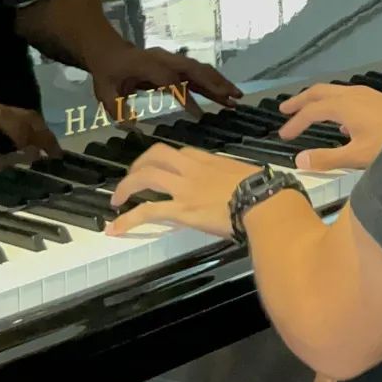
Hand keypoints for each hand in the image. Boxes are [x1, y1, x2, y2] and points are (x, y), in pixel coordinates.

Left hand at [87, 44, 240, 115]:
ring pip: (199, 69)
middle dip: (214, 83)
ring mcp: (171, 61)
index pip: (169, 79)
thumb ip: (117, 108)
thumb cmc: (107, 73)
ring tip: (237, 97)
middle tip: (233, 98)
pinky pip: (197, 74)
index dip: (184, 96)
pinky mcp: (176, 66)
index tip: (199, 115)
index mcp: (146, 64)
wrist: (109, 51)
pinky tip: (225, 95)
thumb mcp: (103, 92)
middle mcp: (163, 59)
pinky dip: (212, 83)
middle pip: (193, 69)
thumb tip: (132, 127)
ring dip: (219, 83)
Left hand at [108, 143, 260, 238]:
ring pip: (145, 178)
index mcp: (209, 160)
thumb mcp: (246, 175)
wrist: (266, 202)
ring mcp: (184, 188)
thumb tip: (238, 187)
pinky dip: (128, 219)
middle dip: (138, 166)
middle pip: (155, 157)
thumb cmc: (265, 190)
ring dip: (127, 187)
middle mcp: (192, 169)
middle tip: (131, 180)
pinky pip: (148, 211)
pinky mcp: (181, 210)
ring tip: (116, 200)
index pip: (179, 153)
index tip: (159, 169)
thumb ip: (234, 178)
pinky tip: (116, 228)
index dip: (164, 161)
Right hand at [278, 83, 381, 171]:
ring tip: (306, 111)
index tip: (283, 136)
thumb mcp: (357, 156)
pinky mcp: (375, 98)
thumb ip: (327, 159)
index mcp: (343, 105)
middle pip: (318, 92)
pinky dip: (333, 103)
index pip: (311, 111)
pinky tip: (340, 123)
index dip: (295, 123)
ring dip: (316, 100)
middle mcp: (351, 94)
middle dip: (300, 101)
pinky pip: (346, 96)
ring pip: (333, 91)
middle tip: (284, 110)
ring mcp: (365, 94)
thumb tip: (299, 160)